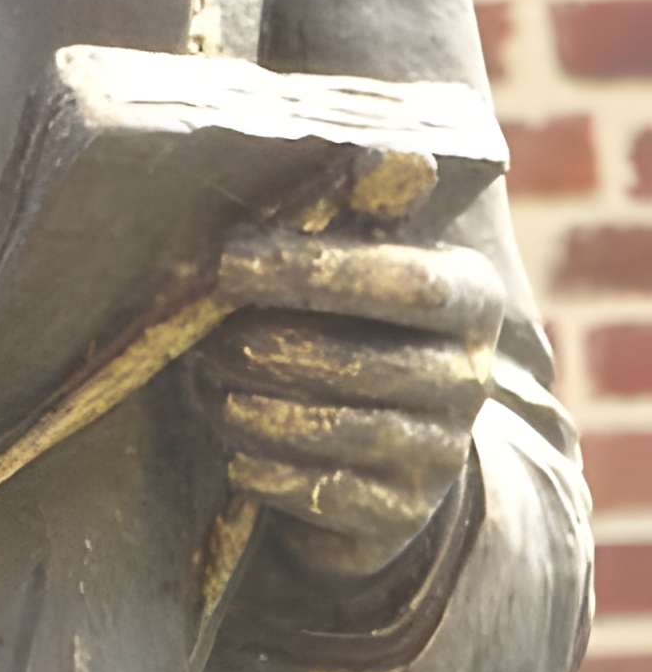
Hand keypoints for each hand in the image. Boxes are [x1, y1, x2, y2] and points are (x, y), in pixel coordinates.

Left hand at [201, 228, 503, 580]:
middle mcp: (469, 377)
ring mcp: (442, 453)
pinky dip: (269, 469)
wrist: (383, 450)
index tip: (229, 262)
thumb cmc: (347, 325)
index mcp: (468, 297)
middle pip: (362, 361)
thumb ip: (342, 216)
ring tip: (208, 386)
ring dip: (258, 407)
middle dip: (269, 347)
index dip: (313, 270)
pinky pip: (328, 493)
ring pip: (340, 427)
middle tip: (202, 338)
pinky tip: (234, 450)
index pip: (405, 281)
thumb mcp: (350, 266)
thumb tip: (348, 157)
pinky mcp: (403, 514)